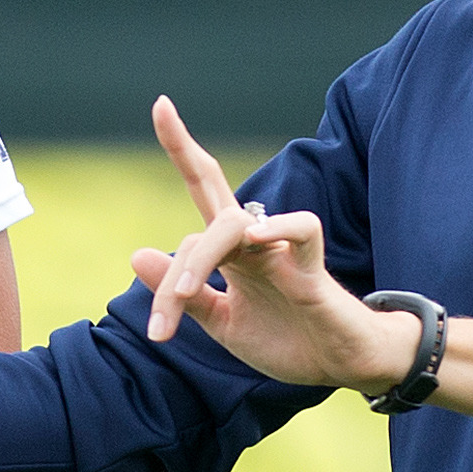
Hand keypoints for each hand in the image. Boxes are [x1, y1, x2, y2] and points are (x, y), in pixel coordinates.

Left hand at [131, 97, 422, 394]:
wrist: (337, 368)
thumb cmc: (285, 340)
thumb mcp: (222, 323)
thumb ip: (184, 294)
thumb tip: (136, 252)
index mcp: (232, 251)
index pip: (203, 191)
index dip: (182, 148)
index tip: (161, 103)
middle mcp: (253, 241)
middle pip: (211, 194)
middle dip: (183, 153)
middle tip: (150, 240)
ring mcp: (282, 251)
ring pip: (232, 223)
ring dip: (198, 261)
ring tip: (182, 299)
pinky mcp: (312, 269)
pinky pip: (302, 228)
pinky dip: (279, 227)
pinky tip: (255, 237)